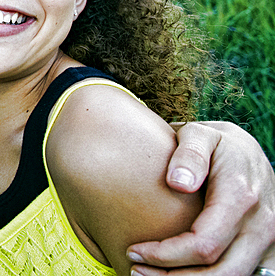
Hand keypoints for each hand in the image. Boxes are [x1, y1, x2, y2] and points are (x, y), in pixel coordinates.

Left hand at [128, 122, 274, 275]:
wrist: (247, 151)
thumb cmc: (215, 143)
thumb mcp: (200, 133)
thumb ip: (189, 154)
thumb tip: (178, 184)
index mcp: (241, 197)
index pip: (203, 244)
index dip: (166, 255)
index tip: (134, 250)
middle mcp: (261, 224)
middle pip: (219, 272)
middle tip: (137, 270)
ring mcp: (268, 240)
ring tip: (150, 275)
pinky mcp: (265, 249)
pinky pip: (241, 275)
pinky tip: (178, 273)